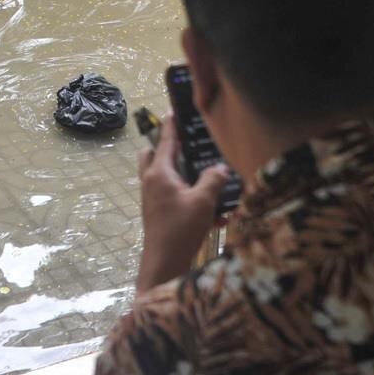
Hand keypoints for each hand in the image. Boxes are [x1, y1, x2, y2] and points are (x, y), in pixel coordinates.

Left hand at [135, 112, 227, 292]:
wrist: (163, 265)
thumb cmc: (180, 230)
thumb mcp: (203, 202)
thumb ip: (214, 180)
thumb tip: (221, 168)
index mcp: (159, 173)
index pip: (165, 141)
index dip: (171, 125)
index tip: (173, 109)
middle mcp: (151, 182)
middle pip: (154, 155)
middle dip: (169, 148)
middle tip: (187, 144)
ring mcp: (152, 198)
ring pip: (164, 176)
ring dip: (182, 174)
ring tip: (206, 176)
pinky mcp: (158, 213)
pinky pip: (173, 197)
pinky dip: (189, 198)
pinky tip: (216, 216)